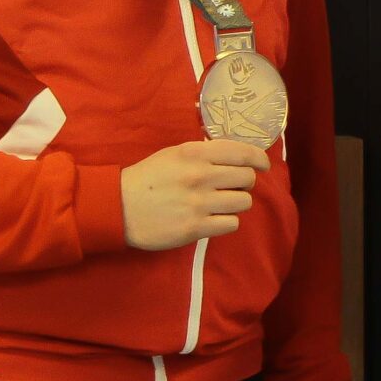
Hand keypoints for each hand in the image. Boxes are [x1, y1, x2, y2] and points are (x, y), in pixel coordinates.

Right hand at [121, 140, 269, 250]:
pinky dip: (226, 221)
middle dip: (244, 183)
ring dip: (236, 203)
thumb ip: (204, 153)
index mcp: (195, 153)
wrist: (118, 208)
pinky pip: (232, 223)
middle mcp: (200, 176)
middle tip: (232, 186)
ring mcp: (199, 203)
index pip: (242, 153)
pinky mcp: (196, 227)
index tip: (262, 165)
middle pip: (247, 179)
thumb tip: (236, 155)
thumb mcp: (174, 154)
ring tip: (220, 203)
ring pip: (244, 202)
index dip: (259, 159)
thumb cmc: (148, 178)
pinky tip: (213, 218)